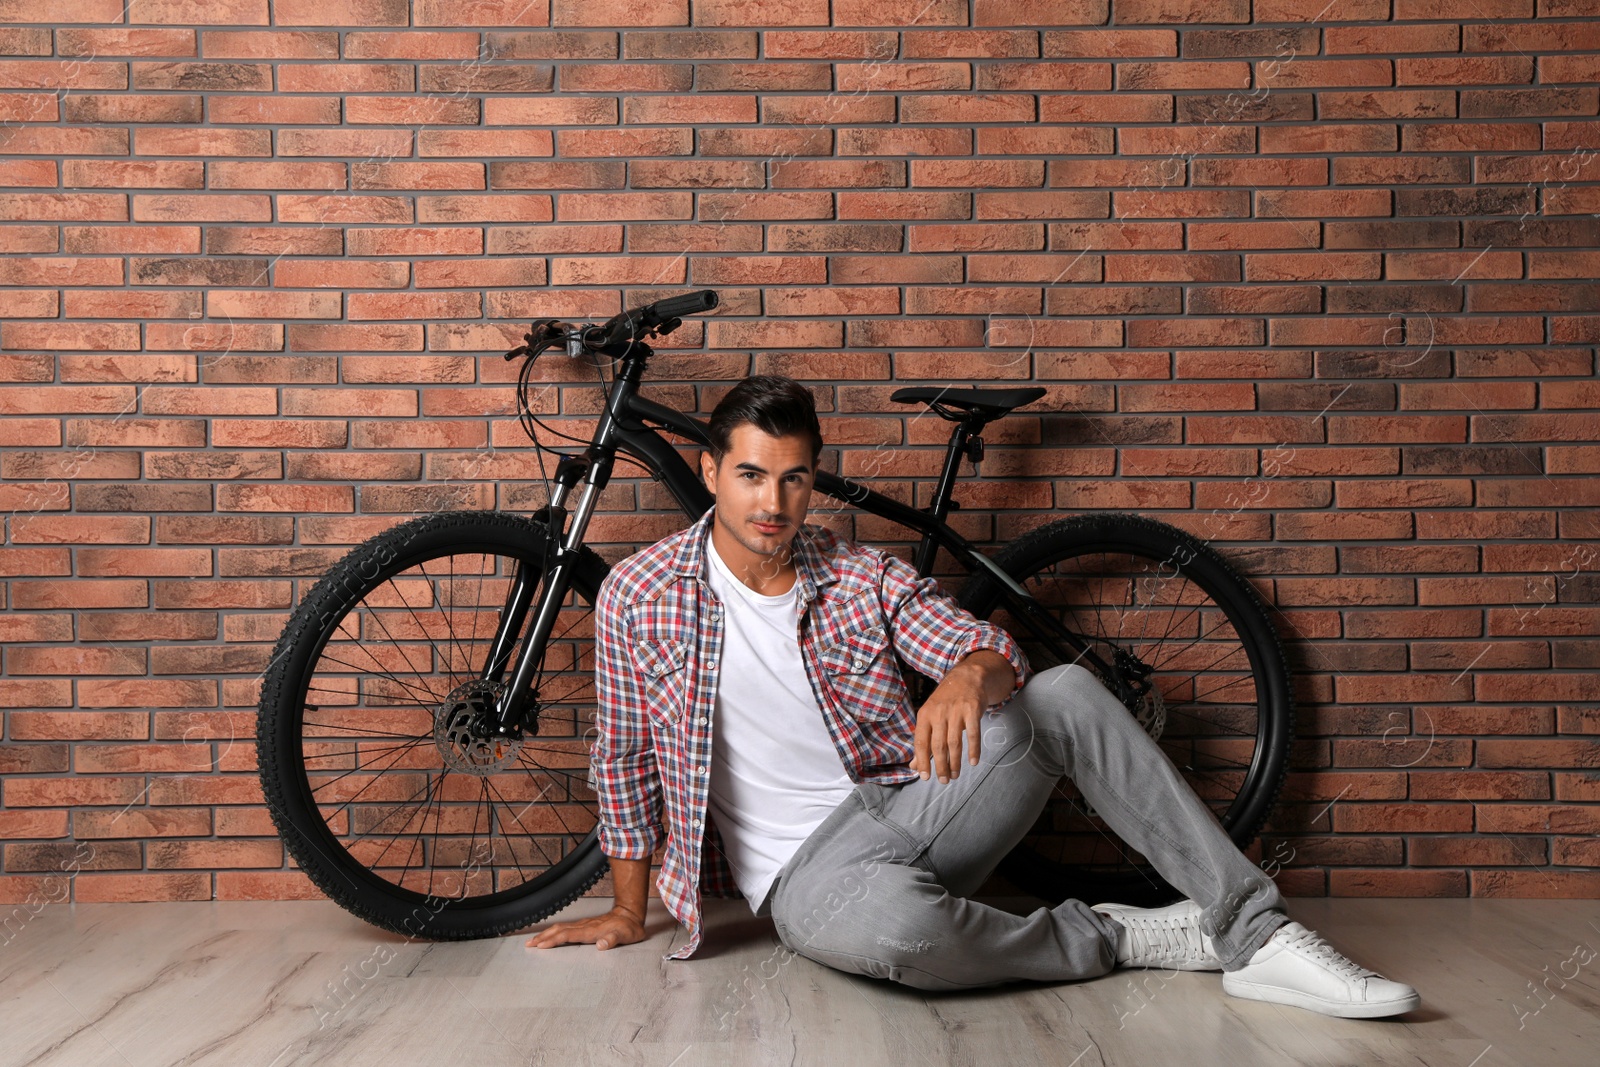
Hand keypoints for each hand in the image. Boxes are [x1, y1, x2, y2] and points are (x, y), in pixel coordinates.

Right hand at [526, 906, 646, 950]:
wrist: (630, 915)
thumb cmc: (628, 928)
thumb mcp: (625, 936)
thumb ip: (613, 940)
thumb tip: (601, 945)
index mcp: (590, 931)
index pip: (568, 936)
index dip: (554, 940)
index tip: (541, 946)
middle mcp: (584, 927)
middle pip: (559, 931)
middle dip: (543, 937)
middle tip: (528, 945)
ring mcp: (583, 925)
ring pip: (560, 928)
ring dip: (545, 934)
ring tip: (533, 941)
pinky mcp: (584, 925)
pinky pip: (565, 928)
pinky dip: (553, 931)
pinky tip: (549, 934)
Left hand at [912, 671, 985, 784]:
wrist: (967, 677)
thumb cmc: (945, 702)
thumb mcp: (929, 717)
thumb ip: (923, 741)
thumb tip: (914, 766)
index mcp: (924, 715)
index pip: (921, 742)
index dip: (922, 761)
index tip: (925, 777)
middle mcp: (938, 713)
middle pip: (938, 745)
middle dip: (940, 766)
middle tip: (944, 780)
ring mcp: (956, 711)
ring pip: (954, 742)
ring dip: (955, 762)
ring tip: (955, 775)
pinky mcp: (972, 710)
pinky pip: (973, 734)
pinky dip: (974, 750)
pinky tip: (973, 762)